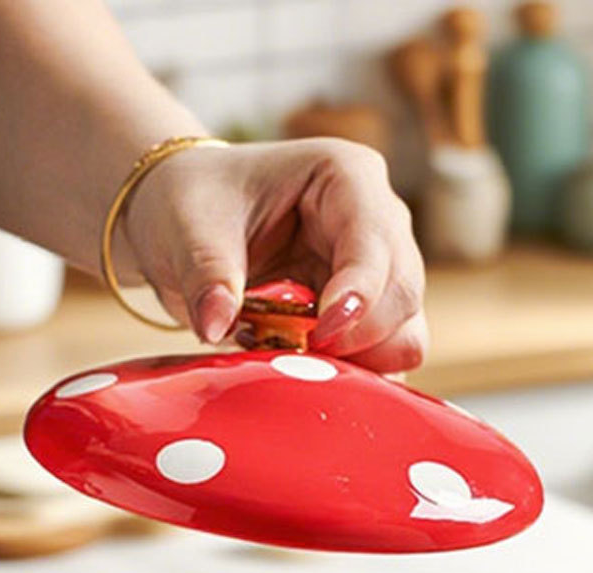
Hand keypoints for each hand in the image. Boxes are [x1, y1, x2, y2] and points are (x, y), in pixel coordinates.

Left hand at [121, 139, 427, 373]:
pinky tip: (312, 374)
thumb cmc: (193, 203)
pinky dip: (356, 376)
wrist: (188, 223)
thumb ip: (206, 273)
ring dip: (360, 361)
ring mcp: (379, 271)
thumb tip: (215, 325)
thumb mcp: (188, 228)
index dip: (358, 295)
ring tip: (302, 363)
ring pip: (404, 333)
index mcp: (346, 177)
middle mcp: (378, 221)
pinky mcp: (368, 314)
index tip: (320, 335)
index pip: (375, 242)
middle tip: (301, 356)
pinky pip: (384, 358)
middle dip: (360, 336)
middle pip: (403, 293)